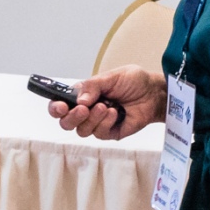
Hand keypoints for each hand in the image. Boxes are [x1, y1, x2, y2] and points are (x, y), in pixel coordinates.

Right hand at [48, 65, 165, 140]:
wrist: (154, 94)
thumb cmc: (134, 82)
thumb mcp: (111, 77)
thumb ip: (92, 86)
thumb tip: (78, 100)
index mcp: (82, 95)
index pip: (60, 105)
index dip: (56, 108)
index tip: (61, 106)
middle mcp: (86, 110)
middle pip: (66, 122)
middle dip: (72, 117)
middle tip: (83, 109)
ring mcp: (97, 123)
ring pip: (81, 130)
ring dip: (92, 118)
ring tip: (106, 106)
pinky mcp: (109, 133)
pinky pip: (99, 133)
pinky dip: (105, 122)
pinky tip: (115, 113)